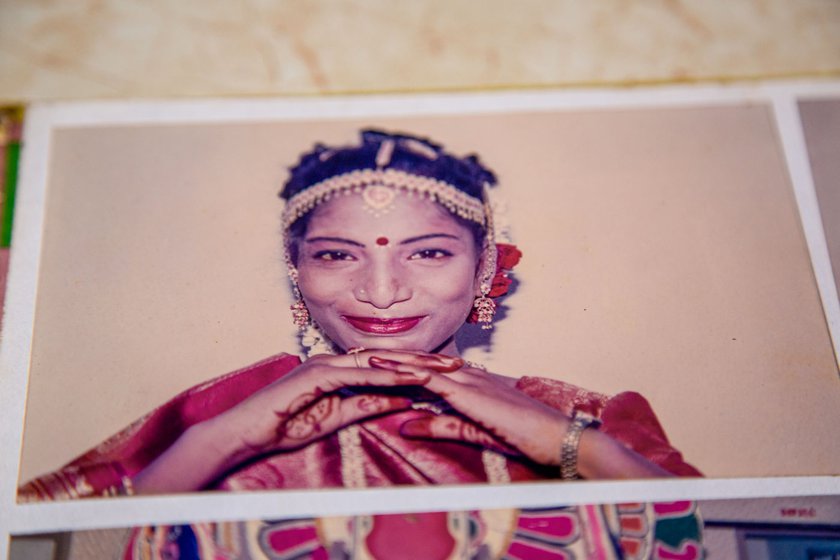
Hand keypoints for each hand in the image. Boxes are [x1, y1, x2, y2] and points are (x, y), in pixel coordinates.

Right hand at [215, 352, 444, 456]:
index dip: (418, 367)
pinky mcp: (315, 375)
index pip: (386, 365)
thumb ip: (366, 406)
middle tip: (459, 364)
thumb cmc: (284, 426)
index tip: (448, 373)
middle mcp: (334, 360)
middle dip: (424, 360)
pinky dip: (387, 377)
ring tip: (443, 369)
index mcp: (339, 369)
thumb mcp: (336, 419)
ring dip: (412, 365)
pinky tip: (410, 380)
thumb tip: (403, 400)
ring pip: (377, 362)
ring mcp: (324, 364)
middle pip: (388, 358)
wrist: (244, 433)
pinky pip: (358, 375)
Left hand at [366, 351, 672, 478]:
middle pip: (420, 361)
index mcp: (470, 383)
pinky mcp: (470, 392)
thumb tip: (405, 424)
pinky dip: (406, 371)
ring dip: (390, 358)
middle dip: (388, 355)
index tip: (373, 360)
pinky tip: (384, 367)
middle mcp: (468, 375)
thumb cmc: (525, 437)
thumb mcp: (474, 432)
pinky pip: (431, 379)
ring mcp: (469, 380)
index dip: (401, 363)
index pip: (428, 370)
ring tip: (360, 353)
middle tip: (356, 349)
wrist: (558, 437)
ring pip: (421, 365)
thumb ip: (441, 425)